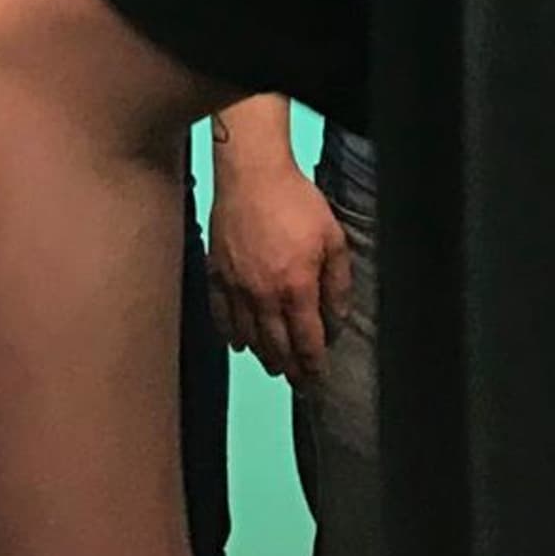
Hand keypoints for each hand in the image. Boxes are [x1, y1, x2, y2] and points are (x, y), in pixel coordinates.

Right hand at [209, 148, 353, 388]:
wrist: (252, 174)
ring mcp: (236, 287)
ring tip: (274, 365)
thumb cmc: (297, 201)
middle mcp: (263, 296)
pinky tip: (239, 342)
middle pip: (276, 346)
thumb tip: (337, 318)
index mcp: (296, 289)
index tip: (318, 377)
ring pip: (248, 336)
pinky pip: (220, 315)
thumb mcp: (333, 239)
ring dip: (263, 355)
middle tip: (298, 381)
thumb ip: (338, 284)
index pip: (306, 341)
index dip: (314, 364)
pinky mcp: (216, 273)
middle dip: (290, 368)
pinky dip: (230, 334)